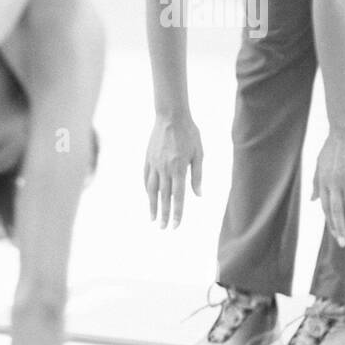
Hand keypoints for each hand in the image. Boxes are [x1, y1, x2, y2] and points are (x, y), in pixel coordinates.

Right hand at [143, 113, 202, 228]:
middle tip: (163, 228)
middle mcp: (164, 169)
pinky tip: (149, 196)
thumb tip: (198, 195)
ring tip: (153, 218)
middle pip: (164, 197)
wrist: (171, 116)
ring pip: (151, 189)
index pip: (177, 197)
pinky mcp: (148, 158)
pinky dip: (147, 189)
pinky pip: (146, 177)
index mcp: (179, 169)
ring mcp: (154, 164)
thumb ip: (197, 175)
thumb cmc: (189, 134)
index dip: (177, 213)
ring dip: (152, 205)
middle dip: (164, 214)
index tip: (175, 226)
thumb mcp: (198, 153)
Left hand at [311, 127, 344, 247]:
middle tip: (344, 243)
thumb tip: (313, 200)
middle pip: (336, 210)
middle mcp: (333, 183)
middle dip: (340, 228)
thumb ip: (316, 183)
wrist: (344, 130)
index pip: (326, 207)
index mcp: (323, 182)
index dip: (331, 222)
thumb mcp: (319, 165)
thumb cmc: (331, 147)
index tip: (336, 235)